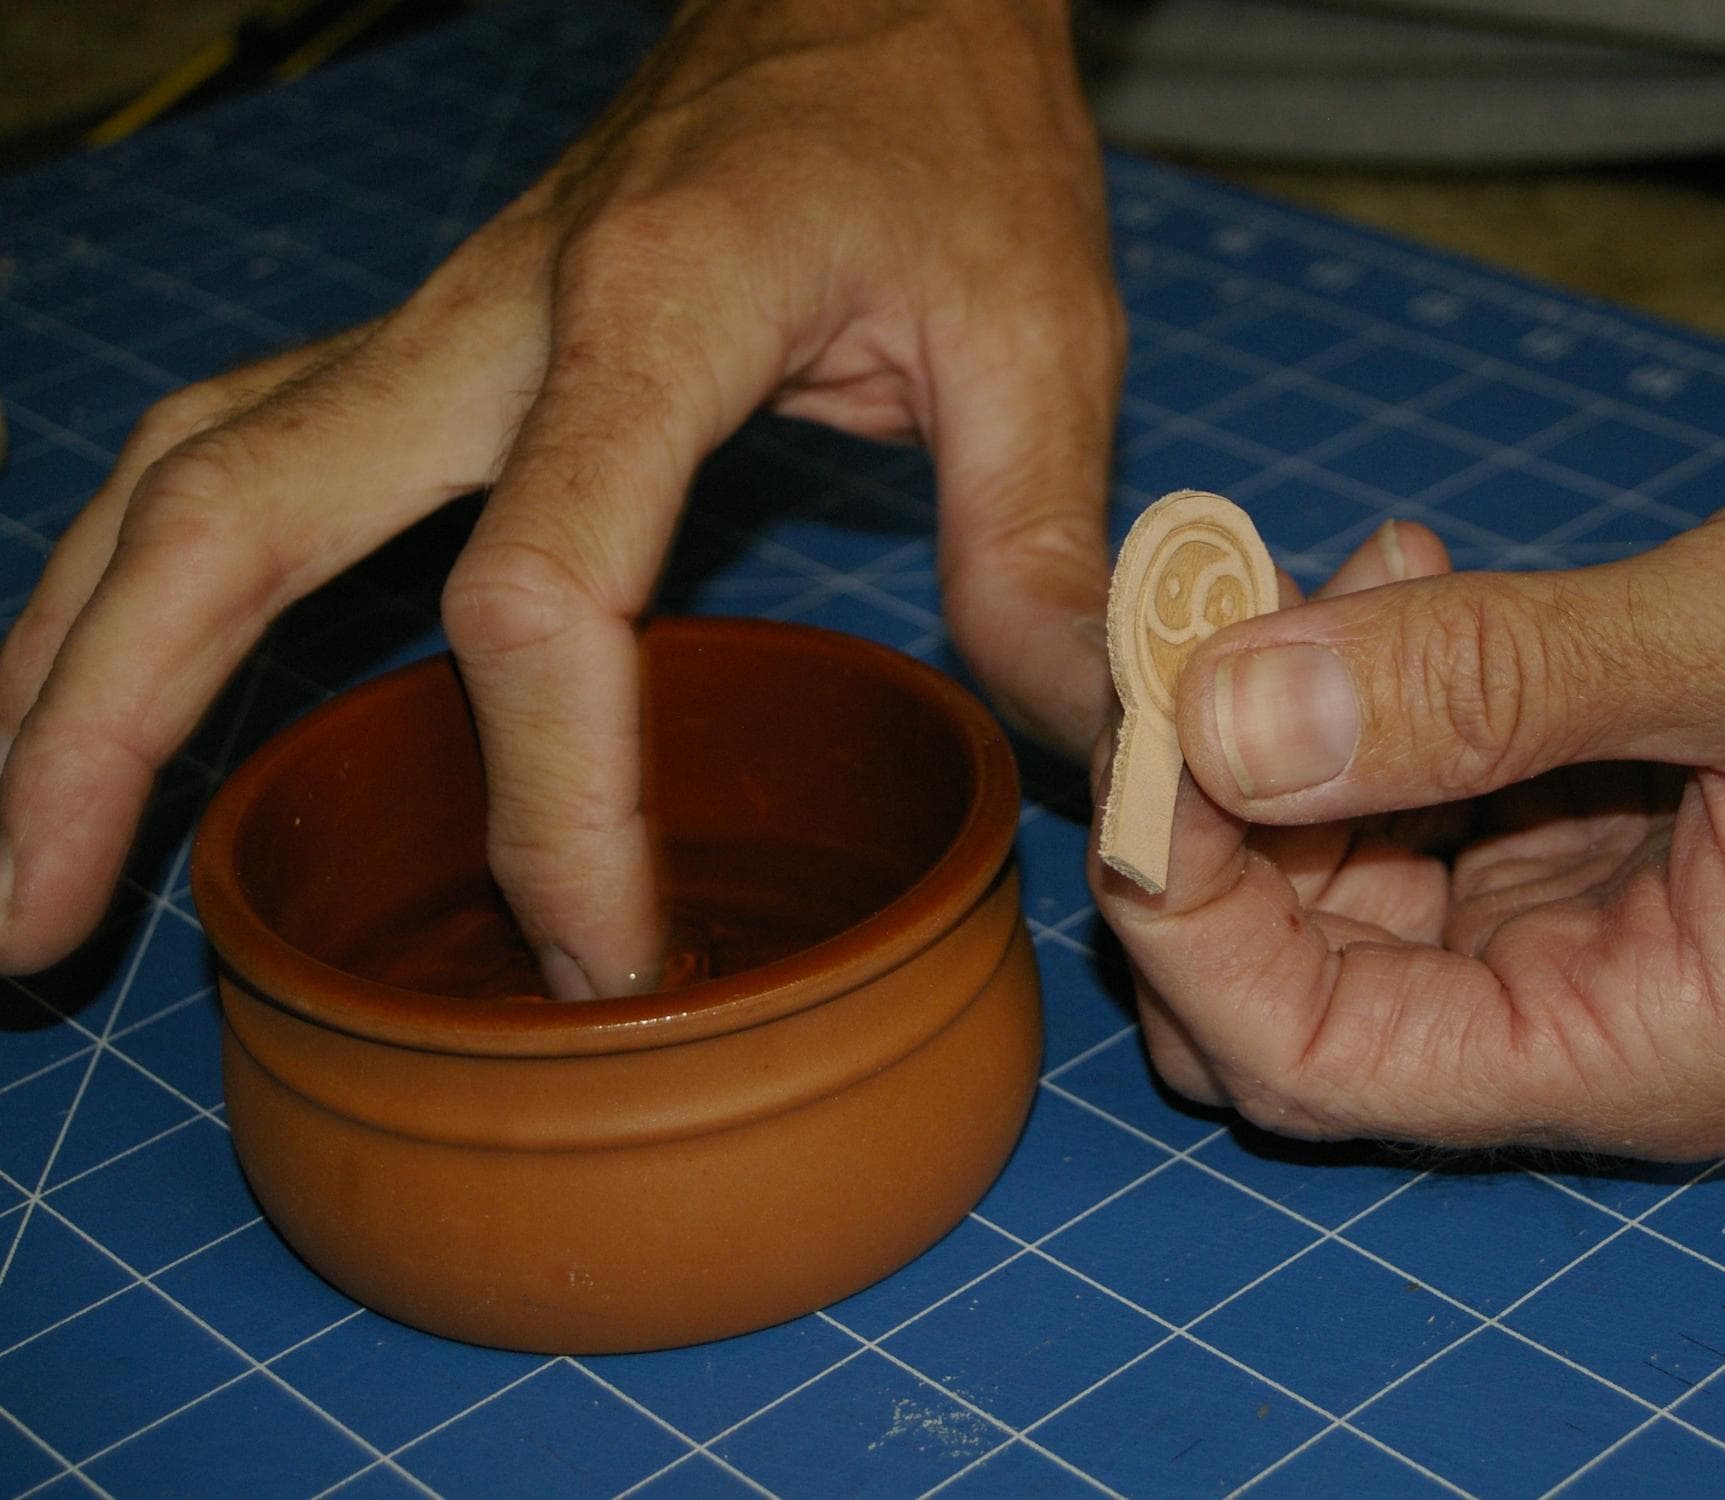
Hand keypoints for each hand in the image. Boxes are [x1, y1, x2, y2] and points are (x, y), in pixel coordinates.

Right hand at [0, 0, 1121, 991]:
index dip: (551, 804)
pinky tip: (101, 682)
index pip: (534, 595)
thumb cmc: (945, 136)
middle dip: (104, 726)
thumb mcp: (1043, 328)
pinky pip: (233, 460)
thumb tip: (1072, 753)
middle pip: (227, 518)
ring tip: (6, 846)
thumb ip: (1035, 543)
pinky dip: (137, 583)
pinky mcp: (428, 349)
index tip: (606, 959)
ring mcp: (435, 327)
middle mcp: (490, 318)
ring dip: (65, 656)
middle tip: (20, 928)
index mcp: (652, 315)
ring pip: (182, 480)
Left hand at [1093, 395, 1724, 1157]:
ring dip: (1286, 732)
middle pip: (1290, 981)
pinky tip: (1404, 578)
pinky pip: (1405, 795)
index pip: (1314, 1056)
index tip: (1142, 724)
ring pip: (1330, 879)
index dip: (1186, 907)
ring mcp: (1579, 922)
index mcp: (1648, 1042)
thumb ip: (1503, 685)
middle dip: (1213, 812)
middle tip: (1209, 617)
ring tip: (1344, 573)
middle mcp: (1592, 1012)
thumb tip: (1229, 718)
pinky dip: (1367, 695)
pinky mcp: (1582, 828)